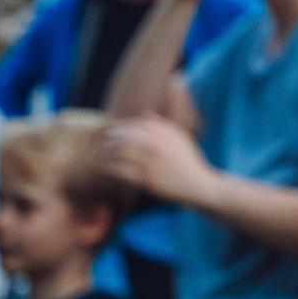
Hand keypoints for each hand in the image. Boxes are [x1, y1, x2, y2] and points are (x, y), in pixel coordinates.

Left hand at [102, 116, 218, 206]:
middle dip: (107, 139)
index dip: (116, 126)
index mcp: (164, 133)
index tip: (107, 131)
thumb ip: (162, 126)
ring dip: (105, 154)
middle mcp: (156, 145)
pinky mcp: (147, 179)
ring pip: (119, 153)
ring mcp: (151, 162)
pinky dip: (110, 168)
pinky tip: (105, 169)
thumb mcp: (180, 138)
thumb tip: (145, 113)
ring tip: (98, 156)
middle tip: (98, 144)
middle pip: (123, 137)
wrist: (199, 184)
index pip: (133, 124)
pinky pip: (121, 171)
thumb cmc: (188, 161)